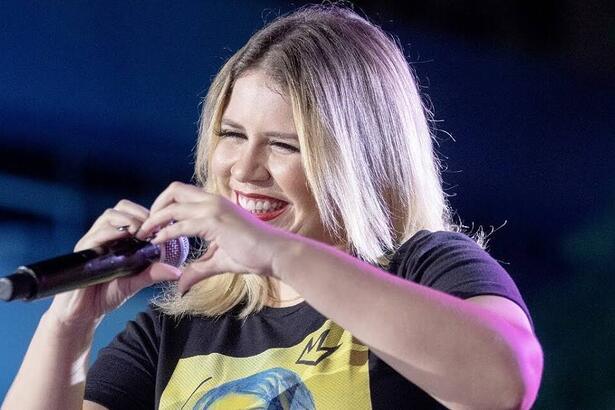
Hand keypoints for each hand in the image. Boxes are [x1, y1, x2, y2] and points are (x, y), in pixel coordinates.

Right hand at [46, 199, 181, 329]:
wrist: (83, 313)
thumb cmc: (107, 294)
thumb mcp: (135, 282)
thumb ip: (153, 273)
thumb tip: (177, 271)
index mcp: (117, 238)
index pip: (131, 212)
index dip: (147, 214)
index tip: (161, 225)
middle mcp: (104, 235)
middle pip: (121, 208)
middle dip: (139, 213)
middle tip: (151, 228)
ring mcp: (92, 241)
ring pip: (109, 216)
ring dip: (128, 220)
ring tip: (140, 232)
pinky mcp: (82, 252)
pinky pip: (95, 235)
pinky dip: (111, 233)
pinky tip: (124, 238)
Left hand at [137, 182, 289, 294]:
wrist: (275, 254)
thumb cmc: (254, 255)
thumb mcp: (219, 261)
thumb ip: (198, 269)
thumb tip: (181, 285)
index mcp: (215, 204)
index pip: (182, 195)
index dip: (164, 206)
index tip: (152, 225)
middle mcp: (213, 201)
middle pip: (173, 191)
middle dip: (155, 206)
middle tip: (144, 226)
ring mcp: (214, 209)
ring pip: (173, 204)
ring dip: (154, 218)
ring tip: (144, 234)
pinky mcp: (214, 222)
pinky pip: (181, 224)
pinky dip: (165, 232)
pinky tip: (157, 242)